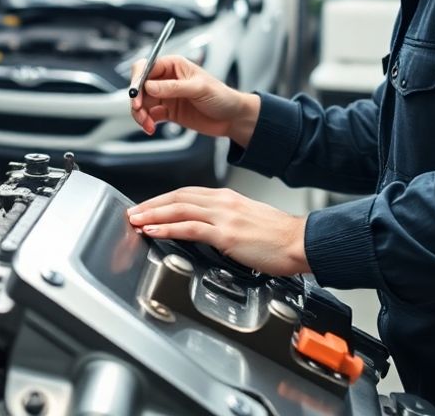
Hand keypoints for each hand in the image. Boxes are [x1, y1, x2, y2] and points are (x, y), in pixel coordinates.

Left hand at [127, 187, 307, 275]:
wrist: (300, 241)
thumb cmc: (279, 236)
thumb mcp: (247, 220)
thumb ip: (225, 221)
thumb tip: (207, 230)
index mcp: (227, 198)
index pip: (186, 193)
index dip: (163, 200)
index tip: (147, 207)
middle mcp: (222, 202)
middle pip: (177, 197)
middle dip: (151, 205)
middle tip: (133, 212)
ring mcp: (224, 217)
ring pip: (179, 209)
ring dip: (153, 215)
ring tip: (136, 221)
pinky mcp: (226, 234)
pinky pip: (189, 228)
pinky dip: (167, 228)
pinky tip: (154, 231)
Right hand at [130, 56, 259, 144]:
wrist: (232, 118)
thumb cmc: (222, 96)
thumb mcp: (199, 89)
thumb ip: (173, 87)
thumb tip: (149, 86)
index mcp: (174, 66)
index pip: (146, 67)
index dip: (137, 79)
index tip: (135, 94)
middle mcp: (167, 79)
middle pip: (140, 85)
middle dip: (136, 100)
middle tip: (139, 111)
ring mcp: (166, 96)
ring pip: (142, 102)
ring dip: (140, 114)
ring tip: (147, 124)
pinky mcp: (167, 111)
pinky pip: (149, 115)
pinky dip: (146, 122)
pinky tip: (151, 127)